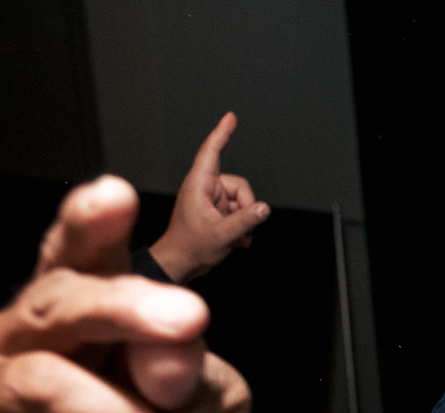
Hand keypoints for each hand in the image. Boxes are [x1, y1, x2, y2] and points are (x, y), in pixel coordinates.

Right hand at [0, 176, 286, 412]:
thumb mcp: (220, 407)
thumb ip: (195, 366)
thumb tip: (173, 336)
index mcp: (81, 308)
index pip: (74, 251)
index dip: (86, 223)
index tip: (112, 196)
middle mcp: (23, 339)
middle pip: (52, 304)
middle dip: (121, 310)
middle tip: (188, 321)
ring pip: (44, 383)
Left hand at [147, 113, 269, 283]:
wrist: (181, 263)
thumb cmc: (190, 247)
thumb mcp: (222, 235)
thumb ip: (245, 221)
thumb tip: (264, 208)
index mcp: (198, 185)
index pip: (212, 152)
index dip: (222, 133)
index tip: (230, 118)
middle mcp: (205, 188)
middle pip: (239, 186)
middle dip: (246, 208)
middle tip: (241, 230)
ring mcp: (211, 200)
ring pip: (242, 200)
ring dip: (244, 221)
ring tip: (237, 239)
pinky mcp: (216, 210)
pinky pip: (239, 211)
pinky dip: (242, 226)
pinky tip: (236, 239)